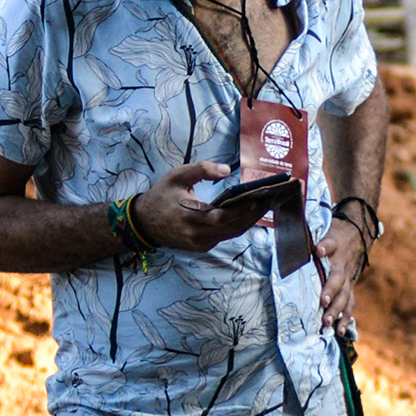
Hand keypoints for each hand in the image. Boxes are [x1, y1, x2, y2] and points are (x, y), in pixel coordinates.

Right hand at [132, 160, 277, 253]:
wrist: (143, 223)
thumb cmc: (160, 197)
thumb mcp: (177, 176)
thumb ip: (201, 170)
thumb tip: (226, 169)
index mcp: (192, 217)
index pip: (225, 217)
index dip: (245, 210)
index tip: (261, 198)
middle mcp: (200, 235)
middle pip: (235, 227)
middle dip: (255, 214)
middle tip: (272, 199)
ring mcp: (202, 243)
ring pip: (233, 233)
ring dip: (250, 220)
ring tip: (266, 204)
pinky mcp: (203, 246)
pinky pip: (226, 236)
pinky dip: (238, 225)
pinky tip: (249, 213)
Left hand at [317, 216, 365, 327]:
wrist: (358, 237)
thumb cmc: (336, 236)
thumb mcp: (326, 231)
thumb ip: (315, 236)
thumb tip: (303, 240)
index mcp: (336, 248)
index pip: (330, 245)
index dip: (324, 247)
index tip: (319, 250)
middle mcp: (343, 266)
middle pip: (338, 279)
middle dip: (331, 291)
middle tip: (323, 303)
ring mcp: (348, 279)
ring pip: (345, 296)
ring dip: (337, 311)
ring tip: (329, 324)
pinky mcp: (350, 289)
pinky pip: (349, 305)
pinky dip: (345, 319)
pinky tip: (339, 332)